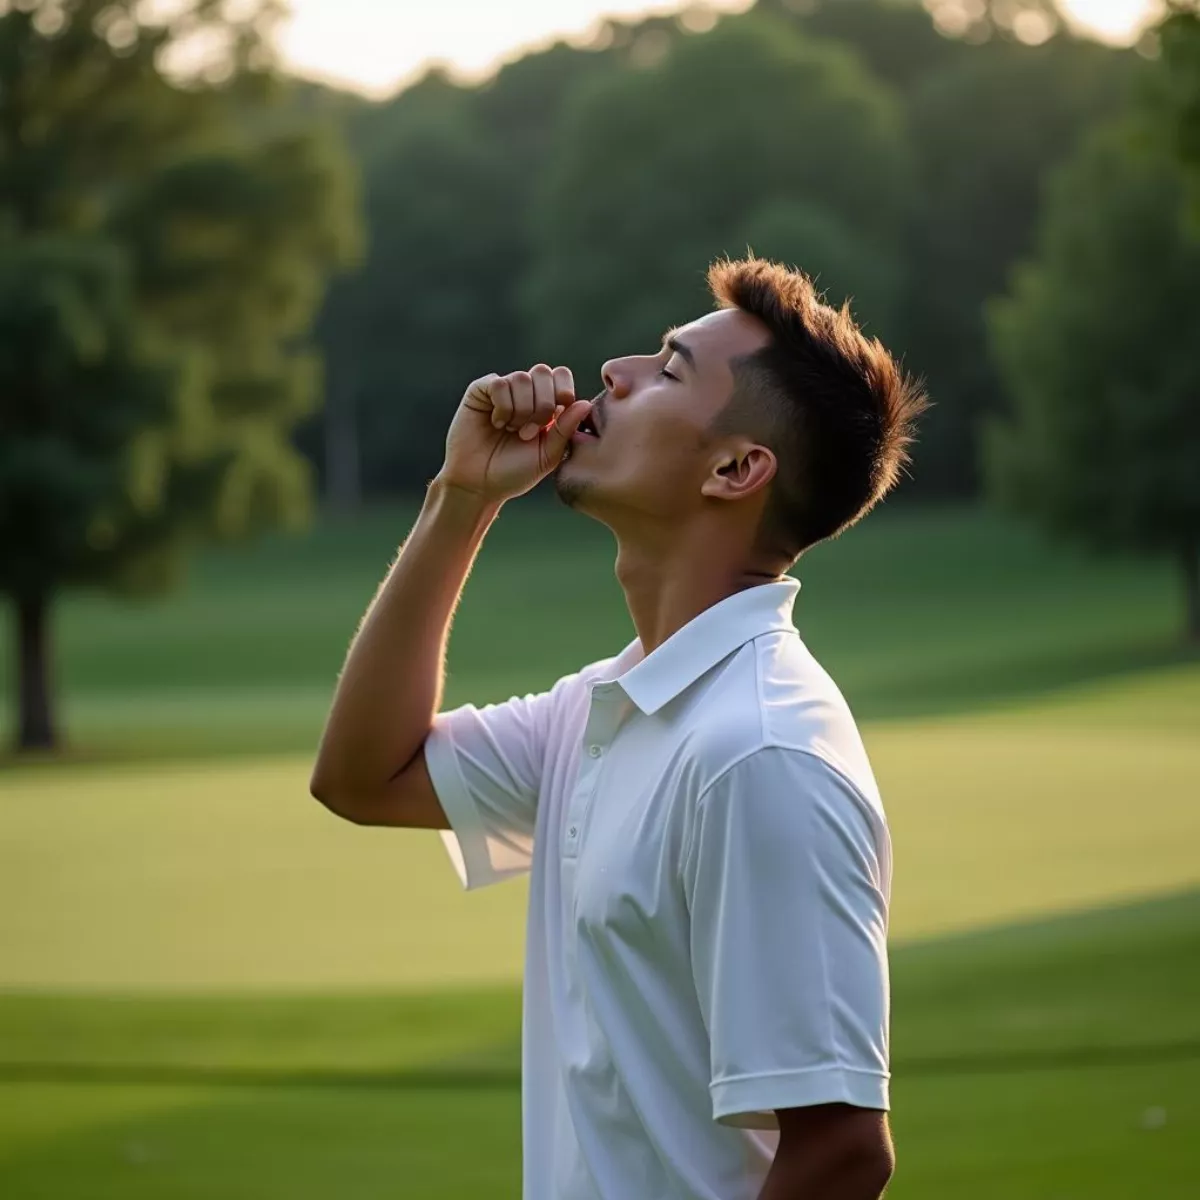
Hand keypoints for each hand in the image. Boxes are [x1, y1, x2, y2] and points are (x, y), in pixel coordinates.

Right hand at [437, 365, 592, 503]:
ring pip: (521, 378)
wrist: (480, 485)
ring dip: (520, 410)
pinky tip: (496, 423)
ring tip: (512, 431)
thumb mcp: (548, 455)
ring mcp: (502, 390)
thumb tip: (586, 403)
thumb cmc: (514, 472)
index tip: (552, 422)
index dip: (562, 393)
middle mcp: (524, 392)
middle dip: (541, 405)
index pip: (561, 375)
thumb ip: (566, 430)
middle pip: (542, 372)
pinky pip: (498, 383)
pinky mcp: (480, 391)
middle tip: (528, 433)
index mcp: (545, 403)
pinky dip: (502, 407)